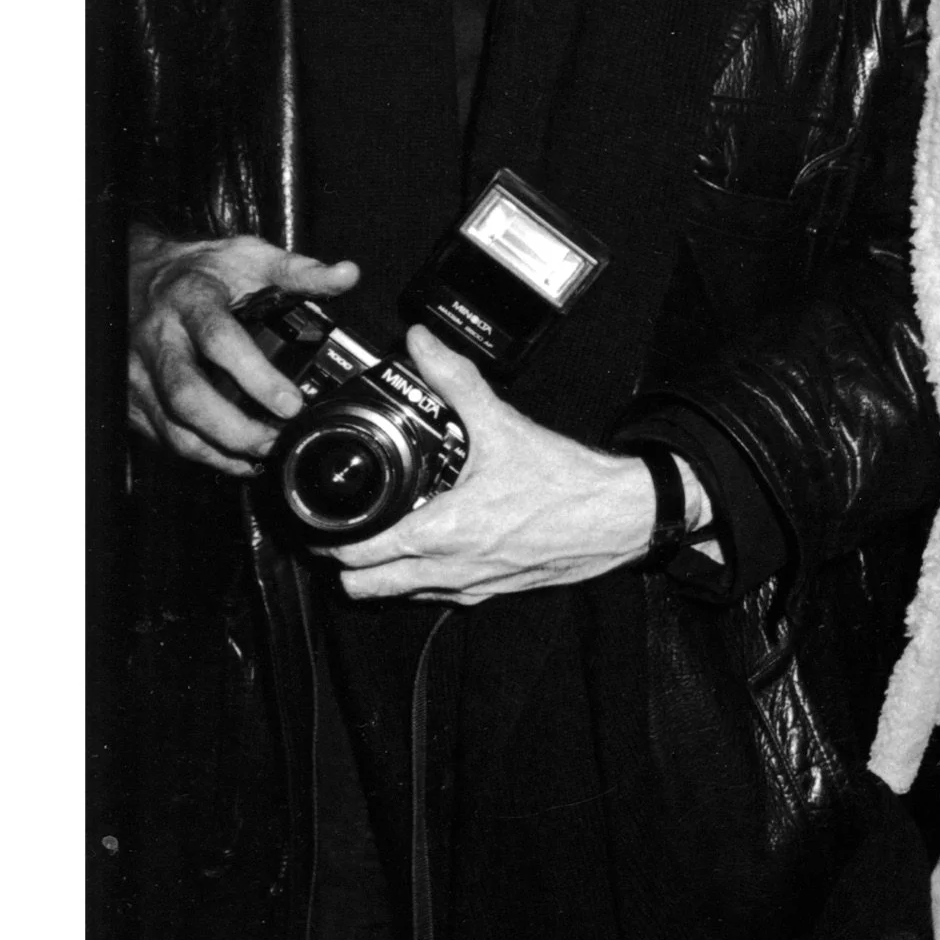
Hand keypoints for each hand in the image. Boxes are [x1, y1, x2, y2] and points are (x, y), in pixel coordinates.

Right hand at [127, 227, 359, 475]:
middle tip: (276, 441)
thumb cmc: (198, 270)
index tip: (291, 402)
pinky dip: (201, 454)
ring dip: (218, 449)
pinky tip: (235, 458)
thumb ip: (299, 271)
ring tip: (262, 455)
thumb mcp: (248, 258)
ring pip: (172, 424)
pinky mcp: (132, 397)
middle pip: (188, 395)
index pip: (219, 341)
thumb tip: (347, 275)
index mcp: (190, 301)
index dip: (256, 376)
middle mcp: (159, 339)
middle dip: (234, 429)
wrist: (139, 276)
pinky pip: (163, 435)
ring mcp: (140, 372)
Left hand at [328, 327, 661, 603]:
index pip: (358, 557)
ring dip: (383, 571)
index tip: (320, 519)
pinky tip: (436, 539)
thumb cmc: (567, 482)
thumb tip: (421, 344)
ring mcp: (471, 586)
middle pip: (365, 589)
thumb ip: (454, 380)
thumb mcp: (503, 424)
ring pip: (399, 596)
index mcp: (443, 534)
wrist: (619, 517)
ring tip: (383, 530)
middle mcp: (450, 570)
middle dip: (347, 561)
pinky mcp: (493, 591)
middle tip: (345, 525)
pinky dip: (423, 575)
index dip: (330, 539)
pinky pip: (439, 594)